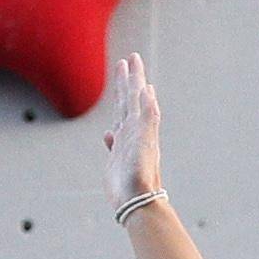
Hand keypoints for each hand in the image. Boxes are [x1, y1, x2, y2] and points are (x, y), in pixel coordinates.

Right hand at [103, 52, 162, 209]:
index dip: (134, 76)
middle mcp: (134, 131)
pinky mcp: (117, 159)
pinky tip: (110, 133)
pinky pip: (115, 141)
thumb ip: (147, 117)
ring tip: (119, 89)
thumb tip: (148, 91)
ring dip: (121, 101)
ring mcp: (126, 145)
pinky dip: (113, 133)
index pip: (136, 94)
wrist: (137, 200)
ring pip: (122, 116)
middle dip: (128, 81)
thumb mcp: (145, 141)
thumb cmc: (140, 173)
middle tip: (126, 61)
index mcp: (141, 125)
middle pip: (130, 100)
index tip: (133, 58)